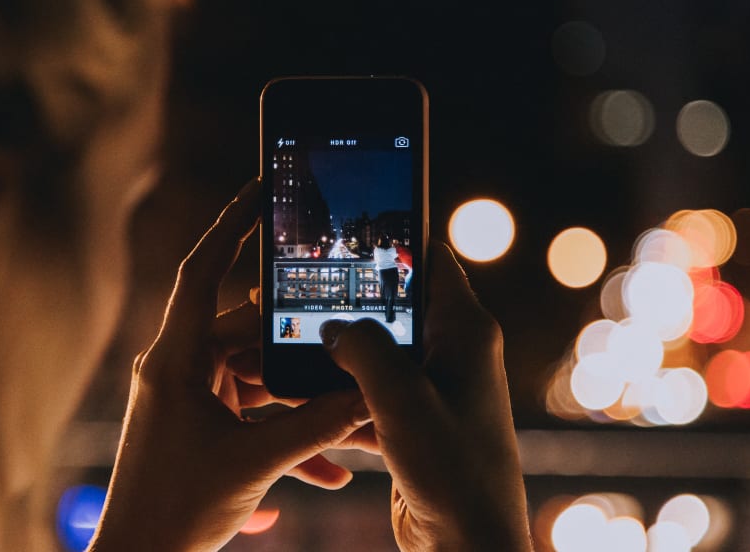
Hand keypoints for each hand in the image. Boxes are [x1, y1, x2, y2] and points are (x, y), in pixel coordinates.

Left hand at [90, 179, 369, 551]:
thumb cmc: (173, 511)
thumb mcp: (253, 464)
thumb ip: (313, 427)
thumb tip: (366, 397)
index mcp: (175, 359)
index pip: (202, 272)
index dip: (232, 225)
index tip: (262, 188)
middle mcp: (181, 368)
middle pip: (253, 337)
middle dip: (304, 355)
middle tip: (351, 352)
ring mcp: (192, 397)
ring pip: (261, 381)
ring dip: (302, 408)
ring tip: (351, 435)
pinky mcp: (204, 424)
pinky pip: (254, 414)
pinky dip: (287, 436)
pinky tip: (329, 472)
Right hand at [323, 241, 531, 550]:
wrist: (469, 544)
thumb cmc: (452, 469)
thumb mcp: (401, 398)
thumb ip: (363, 348)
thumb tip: (331, 325)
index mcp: (464, 330)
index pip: (429, 260)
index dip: (390, 240)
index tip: (346, 230)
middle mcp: (452, 352)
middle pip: (391, 308)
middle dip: (343, 303)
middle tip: (292, 291)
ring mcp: (432, 388)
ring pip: (374, 354)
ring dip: (332, 354)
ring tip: (281, 342)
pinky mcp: (413, 422)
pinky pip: (369, 395)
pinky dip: (336, 395)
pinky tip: (293, 396)